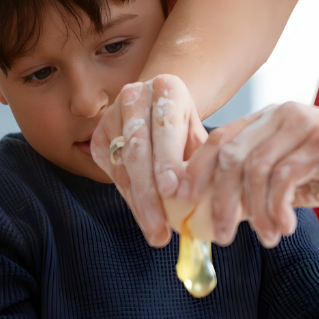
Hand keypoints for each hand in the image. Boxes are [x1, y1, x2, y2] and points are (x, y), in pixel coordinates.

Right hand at [90, 74, 207, 246]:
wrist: (160, 111)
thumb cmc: (188, 129)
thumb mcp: (202, 137)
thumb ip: (207, 161)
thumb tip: (219, 200)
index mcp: (167, 88)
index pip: (165, 127)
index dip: (167, 161)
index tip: (174, 192)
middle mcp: (135, 96)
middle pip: (138, 149)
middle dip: (148, 192)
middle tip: (159, 227)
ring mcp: (112, 116)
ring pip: (122, 164)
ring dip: (138, 202)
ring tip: (154, 231)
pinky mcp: (99, 137)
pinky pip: (111, 171)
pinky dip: (128, 196)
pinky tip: (143, 215)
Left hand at [176, 101, 318, 247]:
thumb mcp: (295, 178)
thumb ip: (260, 188)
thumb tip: (220, 213)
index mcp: (267, 120)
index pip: (216, 142)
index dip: (193, 172)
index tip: (180, 202)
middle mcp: (280, 116)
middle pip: (228, 158)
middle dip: (217, 202)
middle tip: (221, 237)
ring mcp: (301, 126)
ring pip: (253, 172)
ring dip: (253, 213)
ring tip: (265, 238)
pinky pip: (282, 180)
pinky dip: (276, 210)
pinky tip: (284, 229)